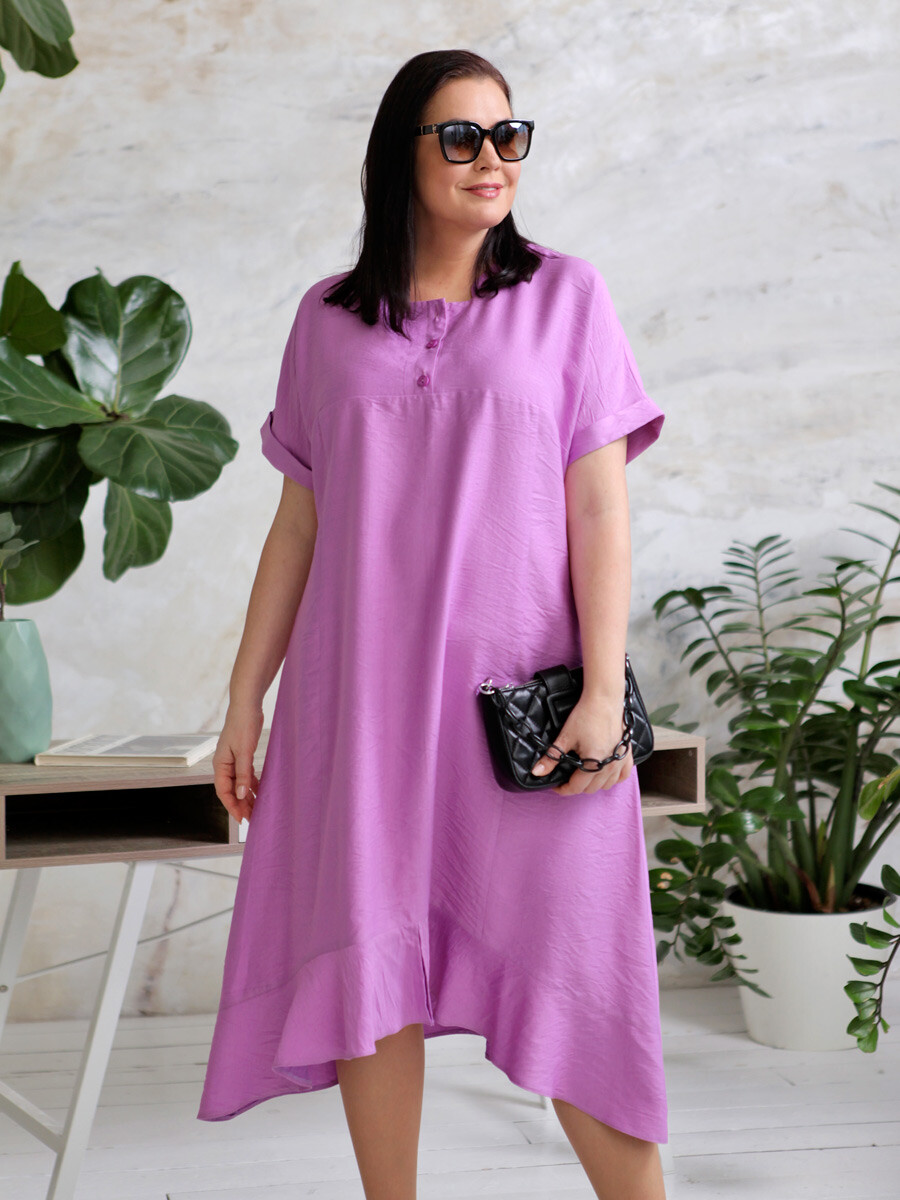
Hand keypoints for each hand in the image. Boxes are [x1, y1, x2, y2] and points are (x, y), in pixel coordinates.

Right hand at [213, 704, 263, 823]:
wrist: (247, 705)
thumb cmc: (243, 725)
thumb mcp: (244, 751)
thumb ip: (243, 774)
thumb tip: (240, 794)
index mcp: (220, 764)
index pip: (224, 791)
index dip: (232, 806)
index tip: (242, 819)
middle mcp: (225, 765)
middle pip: (231, 790)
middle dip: (241, 805)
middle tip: (253, 819)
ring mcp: (233, 761)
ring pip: (239, 784)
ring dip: (247, 797)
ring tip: (257, 810)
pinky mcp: (242, 756)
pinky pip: (246, 776)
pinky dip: (252, 784)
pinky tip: (260, 792)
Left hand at [529, 695, 633, 794]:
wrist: (604, 700)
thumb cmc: (586, 715)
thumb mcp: (565, 738)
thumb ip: (551, 758)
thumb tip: (537, 772)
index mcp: (593, 764)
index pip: (576, 788)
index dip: (563, 789)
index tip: (556, 785)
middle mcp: (609, 766)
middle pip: (590, 789)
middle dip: (577, 785)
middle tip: (567, 776)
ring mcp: (620, 761)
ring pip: (606, 785)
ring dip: (594, 783)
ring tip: (583, 773)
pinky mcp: (627, 755)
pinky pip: (622, 776)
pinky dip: (613, 778)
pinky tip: (604, 772)